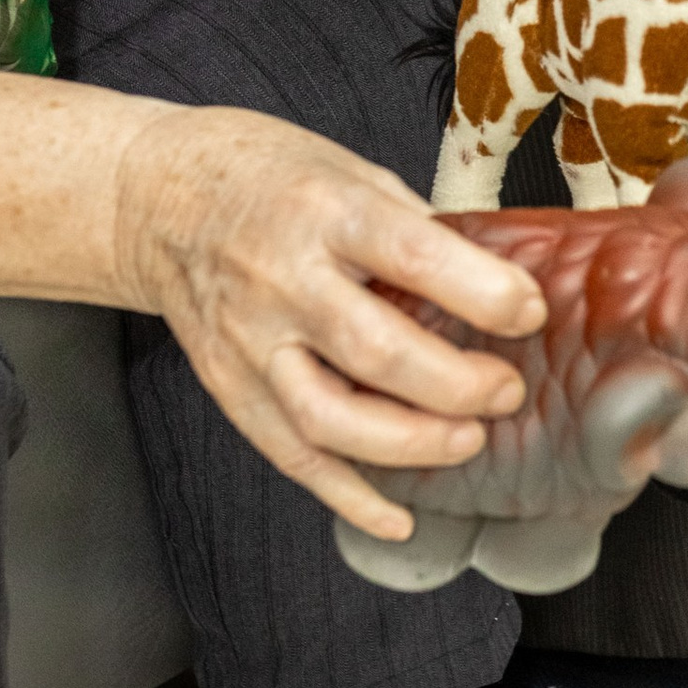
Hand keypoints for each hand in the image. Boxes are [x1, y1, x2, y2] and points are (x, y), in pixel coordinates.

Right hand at [118, 106, 544, 542]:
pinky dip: (347, 496)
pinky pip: (290, 456)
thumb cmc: (267, 177)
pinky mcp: (231, 387)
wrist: (159, 199)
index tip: (527, 311)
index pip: (414, 255)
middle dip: (456, 385)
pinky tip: (397, 517)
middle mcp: (282, 279)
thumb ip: (414, 229)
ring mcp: (249, 341)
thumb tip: (496, 281)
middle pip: (374, 352)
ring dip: (410, 444)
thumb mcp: (350, 170)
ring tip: (466, 441)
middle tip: (504, 391)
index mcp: (325, 211)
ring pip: (329, 419)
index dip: (482, 291)